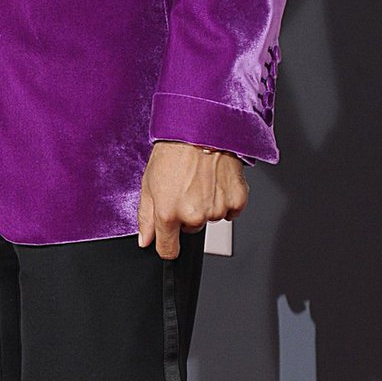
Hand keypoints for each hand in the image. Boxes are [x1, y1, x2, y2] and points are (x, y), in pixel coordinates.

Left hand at [137, 141, 247, 259]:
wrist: (201, 129)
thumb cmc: (173, 151)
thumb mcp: (148, 183)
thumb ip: (146, 217)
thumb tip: (145, 240)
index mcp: (169, 214)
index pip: (168, 250)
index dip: (167, 246)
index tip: (168, 240)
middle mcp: (193, 216)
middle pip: (190, 229)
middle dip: (187, 214)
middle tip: (185, 188)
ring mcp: (216, 210)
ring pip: (210, 218)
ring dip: (206, 205)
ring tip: (200, 180)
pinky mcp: (236, 201)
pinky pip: (230, 211)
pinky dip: (224, 199)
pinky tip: (216, 181)